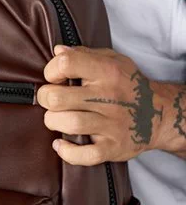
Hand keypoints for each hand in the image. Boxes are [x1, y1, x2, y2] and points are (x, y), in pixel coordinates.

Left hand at [36, 45, 166, 165]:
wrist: (159, 114)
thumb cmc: (127, 85)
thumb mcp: (112, 61)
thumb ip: (83, 54)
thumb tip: (57, 50)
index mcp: (107, 71)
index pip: (66, 64)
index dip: (50, 70)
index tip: (54, 78)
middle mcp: (109, 97)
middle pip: (58, 98)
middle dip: (45, 98)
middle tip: (50, 100)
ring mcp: (112, 124)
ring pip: (69, 124)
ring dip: (53, 122)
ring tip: (56, 119)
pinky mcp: (114, 147)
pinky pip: (85, 155)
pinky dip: (67, 152)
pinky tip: (61, 144)